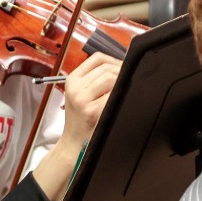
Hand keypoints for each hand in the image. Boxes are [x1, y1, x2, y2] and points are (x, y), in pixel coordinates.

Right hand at [31, 53, 119, 200]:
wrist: (74, 142)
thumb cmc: (81, 118)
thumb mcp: (80, 94)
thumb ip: (94, 79)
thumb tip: (122, 66)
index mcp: (72, 79)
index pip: (97, 58)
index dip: (114, 60)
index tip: (123, 68)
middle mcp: (75, 87)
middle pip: (106, 68)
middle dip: (122, 72)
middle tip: (129, 82)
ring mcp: (82, 98)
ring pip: (110, 78)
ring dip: (122, 83)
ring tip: (124, 92)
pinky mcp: (91, 110)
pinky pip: (113, 94)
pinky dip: (121, 95)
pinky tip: (122, 101)